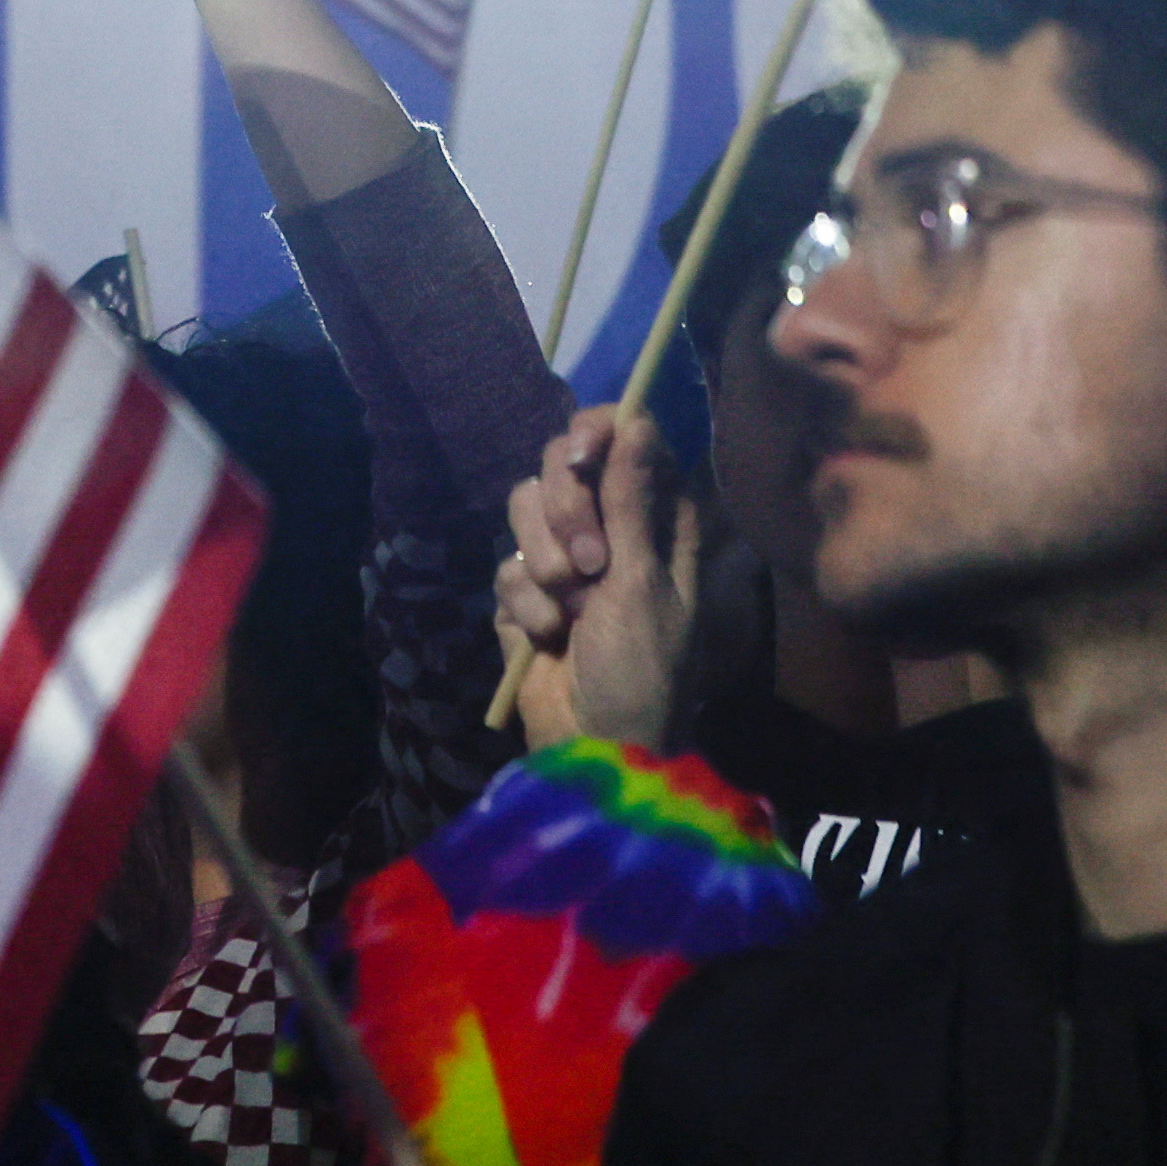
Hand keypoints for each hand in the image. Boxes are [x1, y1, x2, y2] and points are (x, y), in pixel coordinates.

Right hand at [492, 402, 695, 751]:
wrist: (596, 745)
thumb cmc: (642, 669)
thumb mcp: (645, 584)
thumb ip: (632, 503)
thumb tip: (635, 420)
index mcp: (658, 519)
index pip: (626, 437)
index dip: (597, 433)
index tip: (581, 458)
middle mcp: (611, 526)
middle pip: (563, 461)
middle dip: (565, 511)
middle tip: (588, 565)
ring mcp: (565, 557)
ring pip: (526, 506)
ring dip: (545, 560)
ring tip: (569, 610)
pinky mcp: (526, 592)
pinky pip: (508, 564)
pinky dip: (525, 602)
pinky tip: (547, 637)